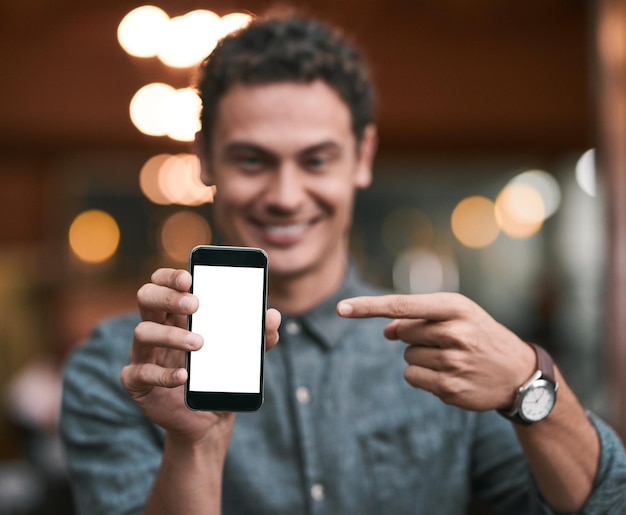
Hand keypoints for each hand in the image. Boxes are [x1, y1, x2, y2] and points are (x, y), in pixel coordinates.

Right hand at [120, 268, 280, 446]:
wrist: (211, 418)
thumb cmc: (221, 374)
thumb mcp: (243, 353)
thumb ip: (258, 335)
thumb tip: (273, 317)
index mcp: (177, 313)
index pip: (163, 282)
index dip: (171, 276)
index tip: (189, 278)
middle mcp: (157, 327)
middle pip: (146, 297)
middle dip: (167, 296)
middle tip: (195, 305)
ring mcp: (144, 354)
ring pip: (142, 332)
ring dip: (170, 335)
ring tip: (198, 344)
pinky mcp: (138, 383)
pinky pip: (139, 373)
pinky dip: (162, 375)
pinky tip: (184, 376)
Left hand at [337, 292, 534, 410]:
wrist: (518, 373)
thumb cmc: (479, 335)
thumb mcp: (456, 316)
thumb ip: (419, 317)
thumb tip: (386, 331)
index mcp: (455, 307)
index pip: (401, 305)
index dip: (368, 306)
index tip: (341, 308)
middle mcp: (454, 332)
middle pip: (402, 333)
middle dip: (414, 336)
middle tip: (445, 341)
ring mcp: (453, 362)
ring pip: (406, 357)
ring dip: (420, 358)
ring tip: (452, 358)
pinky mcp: (450, 388)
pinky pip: (411, 377)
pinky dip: (422, 377)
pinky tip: (449, 375)